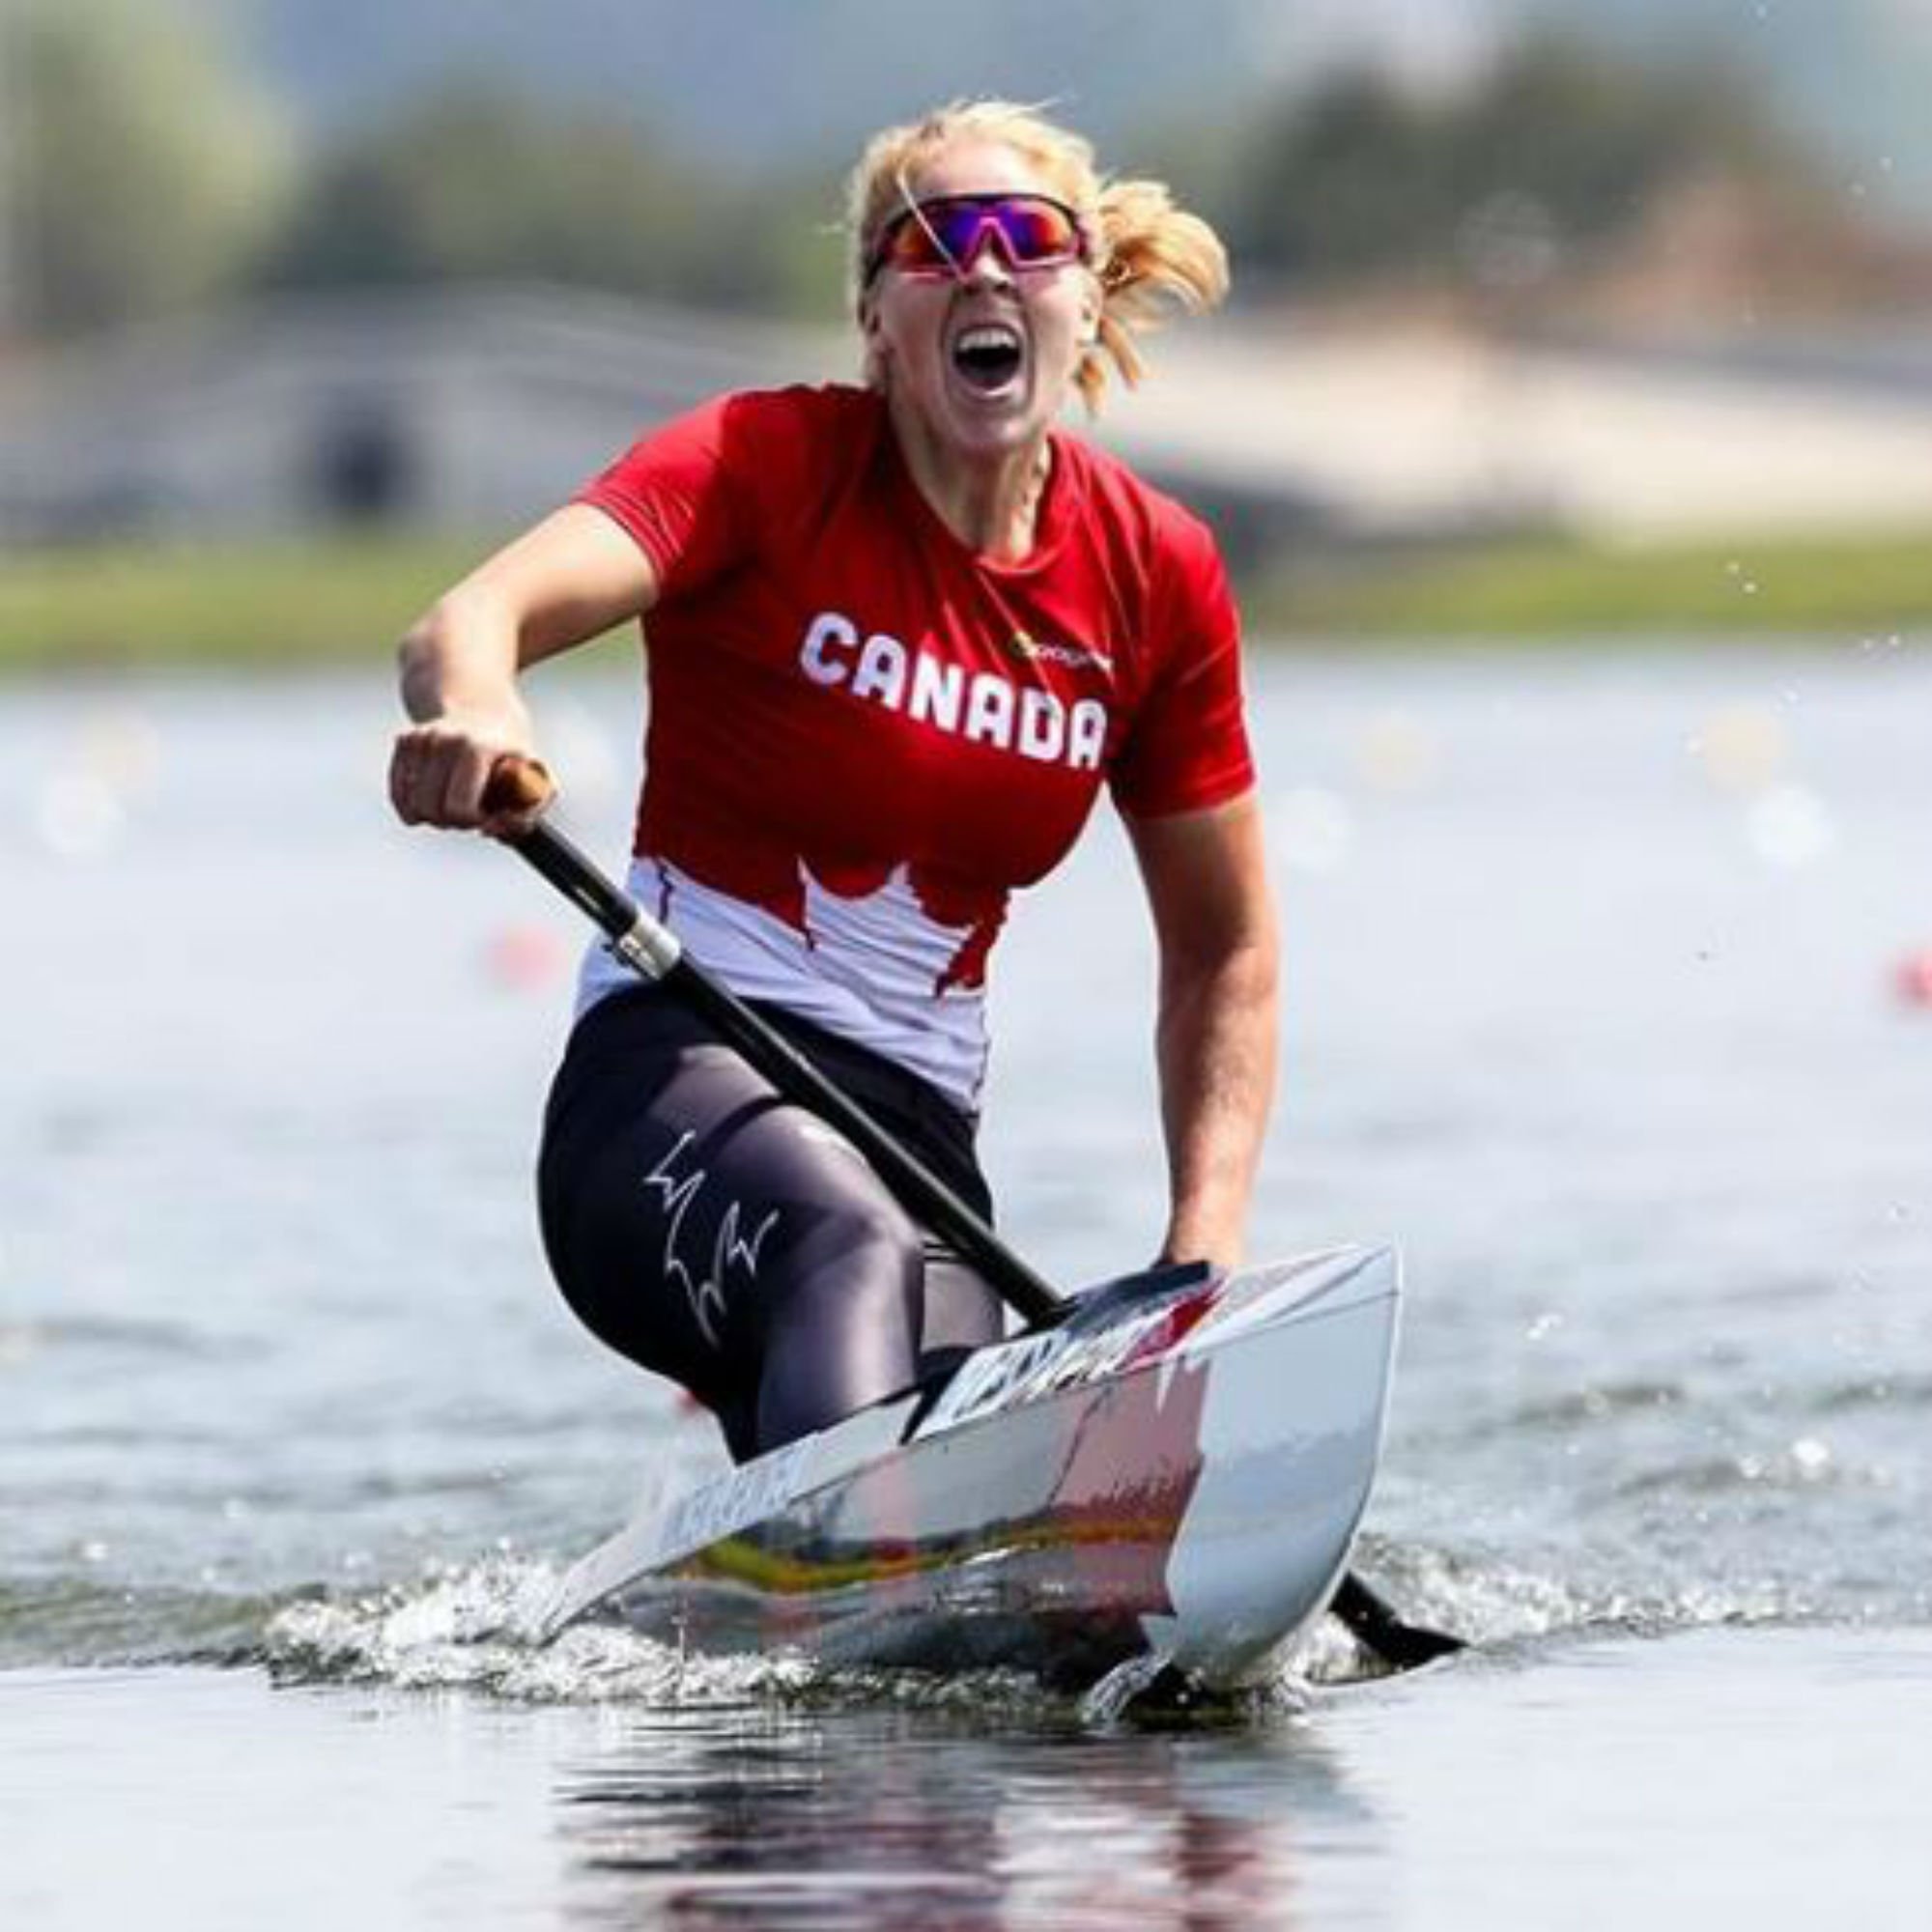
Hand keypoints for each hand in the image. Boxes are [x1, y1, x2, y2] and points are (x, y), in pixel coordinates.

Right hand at [388, 711, 547, 834]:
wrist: (483, 709)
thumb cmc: (510, 753)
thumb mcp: (537, 777)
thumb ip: (529, 811)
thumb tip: (493, 829)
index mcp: (478, 748)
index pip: (460, 808)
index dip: (474, 821)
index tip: (486, 814)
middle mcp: (444, 739)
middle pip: (434, 812)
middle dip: (454, 821)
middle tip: (471, 811)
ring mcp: (420, 739)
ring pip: (412, 808)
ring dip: (434, 816)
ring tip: (455, 801)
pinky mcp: (403, 742)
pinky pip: (398, 795)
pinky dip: (414, 806)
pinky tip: (435, 797)